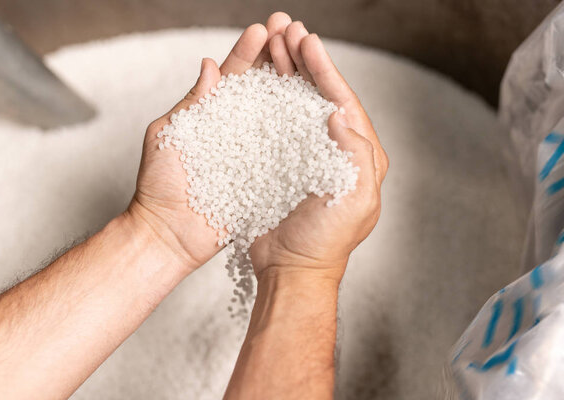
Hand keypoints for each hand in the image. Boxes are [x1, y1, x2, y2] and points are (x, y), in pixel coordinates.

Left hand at [127, 13, 294, 271]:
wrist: (169, 234)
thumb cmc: (160, 185)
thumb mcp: (169, 136)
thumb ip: (191, 103)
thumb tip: (208, 65)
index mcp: (211, 114)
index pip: (233, 75)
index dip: (248, 51)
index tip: (264, 29)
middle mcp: (235, 129)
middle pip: (261, 87)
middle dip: (277, 58)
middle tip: (292, 31)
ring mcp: (251, 152)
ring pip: (277, 114)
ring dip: (292, 85)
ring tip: (309, 58)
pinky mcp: (264, 176)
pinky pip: (284, 152)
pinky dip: (299, 132)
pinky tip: (315, 110)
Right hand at [249, 22, 388, 282]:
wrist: (291, 270)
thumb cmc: (324, 242)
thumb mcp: (352, 201)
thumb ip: (356, 157)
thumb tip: (341, 114)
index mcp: (361, 157)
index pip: (344, 102)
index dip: (325, 71)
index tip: (307, 42)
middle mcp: (338, 151)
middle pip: (321, 96)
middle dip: (304, 63)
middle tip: (286, 31)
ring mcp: (310, 156)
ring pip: (298, 104)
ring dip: (286, 74)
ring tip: (271, 46)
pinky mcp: (285, 163)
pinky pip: (277, 124)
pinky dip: (268, 99)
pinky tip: (258, 81)